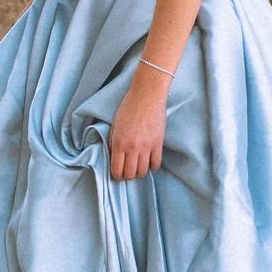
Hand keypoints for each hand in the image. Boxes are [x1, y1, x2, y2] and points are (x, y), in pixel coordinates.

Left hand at [109, 65, 168, 180]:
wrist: (146, 96)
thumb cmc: (128, 107)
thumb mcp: (114, 125)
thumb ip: (113, 142)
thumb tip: (114, 158)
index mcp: (118, 143)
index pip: (117, 170)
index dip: (116, 176)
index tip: (118, 175)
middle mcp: (132, 148)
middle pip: (130, 174)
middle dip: (128, 176)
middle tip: (128, 171)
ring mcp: (146, 147)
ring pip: (143, 172)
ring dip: (140, 172)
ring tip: (138, 166)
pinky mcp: (158, 144)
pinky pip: (156, 164)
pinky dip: (152, 166)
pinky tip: (149, 161)